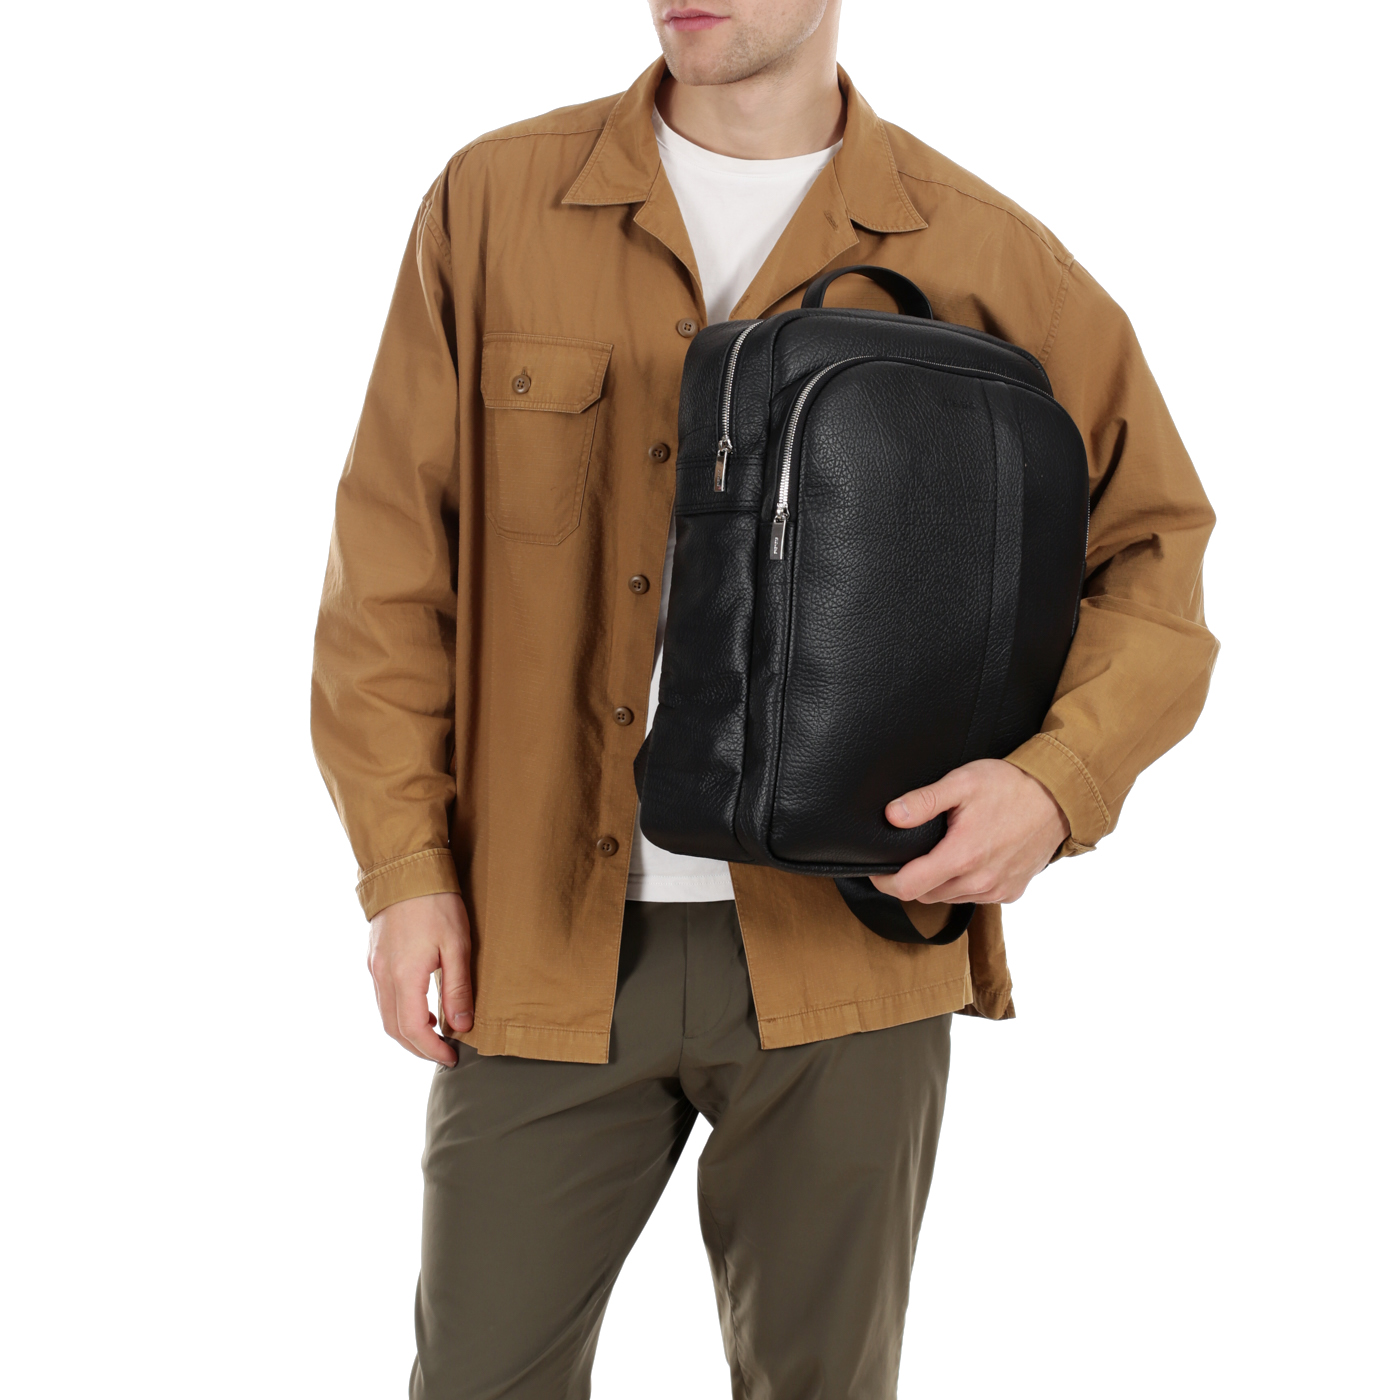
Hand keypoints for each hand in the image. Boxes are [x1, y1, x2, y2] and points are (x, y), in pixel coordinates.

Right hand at [367, 892, 473, 1064]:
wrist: (406, 869)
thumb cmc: (436, 903)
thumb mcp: (457, 945)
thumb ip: (458, 989)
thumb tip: (462, 1026)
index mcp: (404, 976)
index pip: (414, 1030)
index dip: (432, 1051)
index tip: (451, 1059)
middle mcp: (383, 976)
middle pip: (394, 1029)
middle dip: (418, 1048)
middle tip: (444, 1054)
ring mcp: (374, 966)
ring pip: (385, 1015)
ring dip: (408, 1032)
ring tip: (436, 1034)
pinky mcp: (374, 957)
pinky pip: (383, 997)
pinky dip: (400, 1013)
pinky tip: (422, 1008)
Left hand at [870, 759, 1070, 905]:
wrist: (1060, 798)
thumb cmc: (1012, 786)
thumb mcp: (962, 783)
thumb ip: (923, 801)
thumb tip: (891, 816)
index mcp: (962, 857)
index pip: (907, 888)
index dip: (885, 881)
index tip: (878, 870)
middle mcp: (979, 882)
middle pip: (926, 895)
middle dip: (912, 879)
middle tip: (910, 854)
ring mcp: (997, 890)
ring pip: (950, 898)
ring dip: (939, 883)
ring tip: (943, 852)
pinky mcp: (1011, 892)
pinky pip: (976, 897)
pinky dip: (965, 885)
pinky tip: (971, 860)